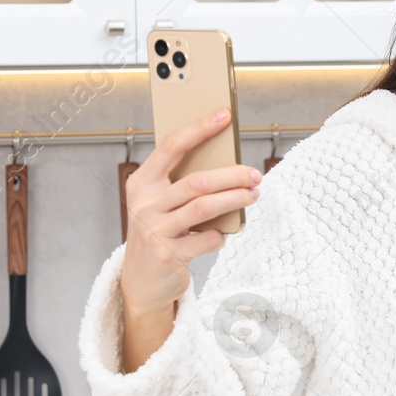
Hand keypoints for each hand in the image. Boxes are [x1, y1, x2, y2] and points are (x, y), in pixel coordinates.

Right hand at [119, 107, 261, 319]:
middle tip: (255, 175)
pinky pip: (207, 238)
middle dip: (232, 175)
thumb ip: (182, 183)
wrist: (141, 280)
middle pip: (197, 181)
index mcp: (141, 182)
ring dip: (235, 199)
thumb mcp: (160, 203)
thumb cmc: (158, 231)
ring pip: (205, 207)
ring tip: (254, 195)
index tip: (224, 115)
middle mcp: (144, 204)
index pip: (171, 146)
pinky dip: (221, 234)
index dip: (199, 129)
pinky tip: (223, 233)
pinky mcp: (168, 255)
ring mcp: (154, 230)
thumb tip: (226, 163)